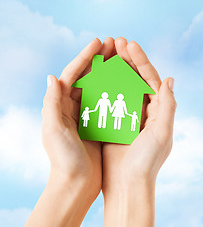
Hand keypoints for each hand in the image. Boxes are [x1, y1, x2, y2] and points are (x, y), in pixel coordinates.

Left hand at [22, 38, 115, 226]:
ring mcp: (86, 115)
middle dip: (98, 60)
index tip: (98, 43)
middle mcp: (72, 107)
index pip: (71, 75)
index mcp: (60, 106)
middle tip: (113, 44)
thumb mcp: (54, 131)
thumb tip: (52, 77)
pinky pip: (107, 102)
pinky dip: (115, 91)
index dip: (84, 57)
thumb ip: (51, 104)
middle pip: (86, 77)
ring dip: (108, 72)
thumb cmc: (64, 160)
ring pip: (98, 87)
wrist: (76, 183)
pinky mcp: (98, 124)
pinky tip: (126, 82)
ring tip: (121, 57)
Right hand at [102, 37, 176, 226]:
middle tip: (115, 42)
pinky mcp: (112, 121)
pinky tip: (95, 75)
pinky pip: (107, 99)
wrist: (127, 184)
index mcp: (157, 110)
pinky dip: (103, 86)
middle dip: (126, 60)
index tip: (129, 44)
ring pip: (120, 86)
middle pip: (135, 79)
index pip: (150, 78)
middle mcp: (143, 110)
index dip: (141, 60)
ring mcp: (126, 114)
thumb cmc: (146, 162)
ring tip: (105, 53)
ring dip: (113, 69)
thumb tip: (169, 79)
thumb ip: (168, 106)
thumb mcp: (162, 133)